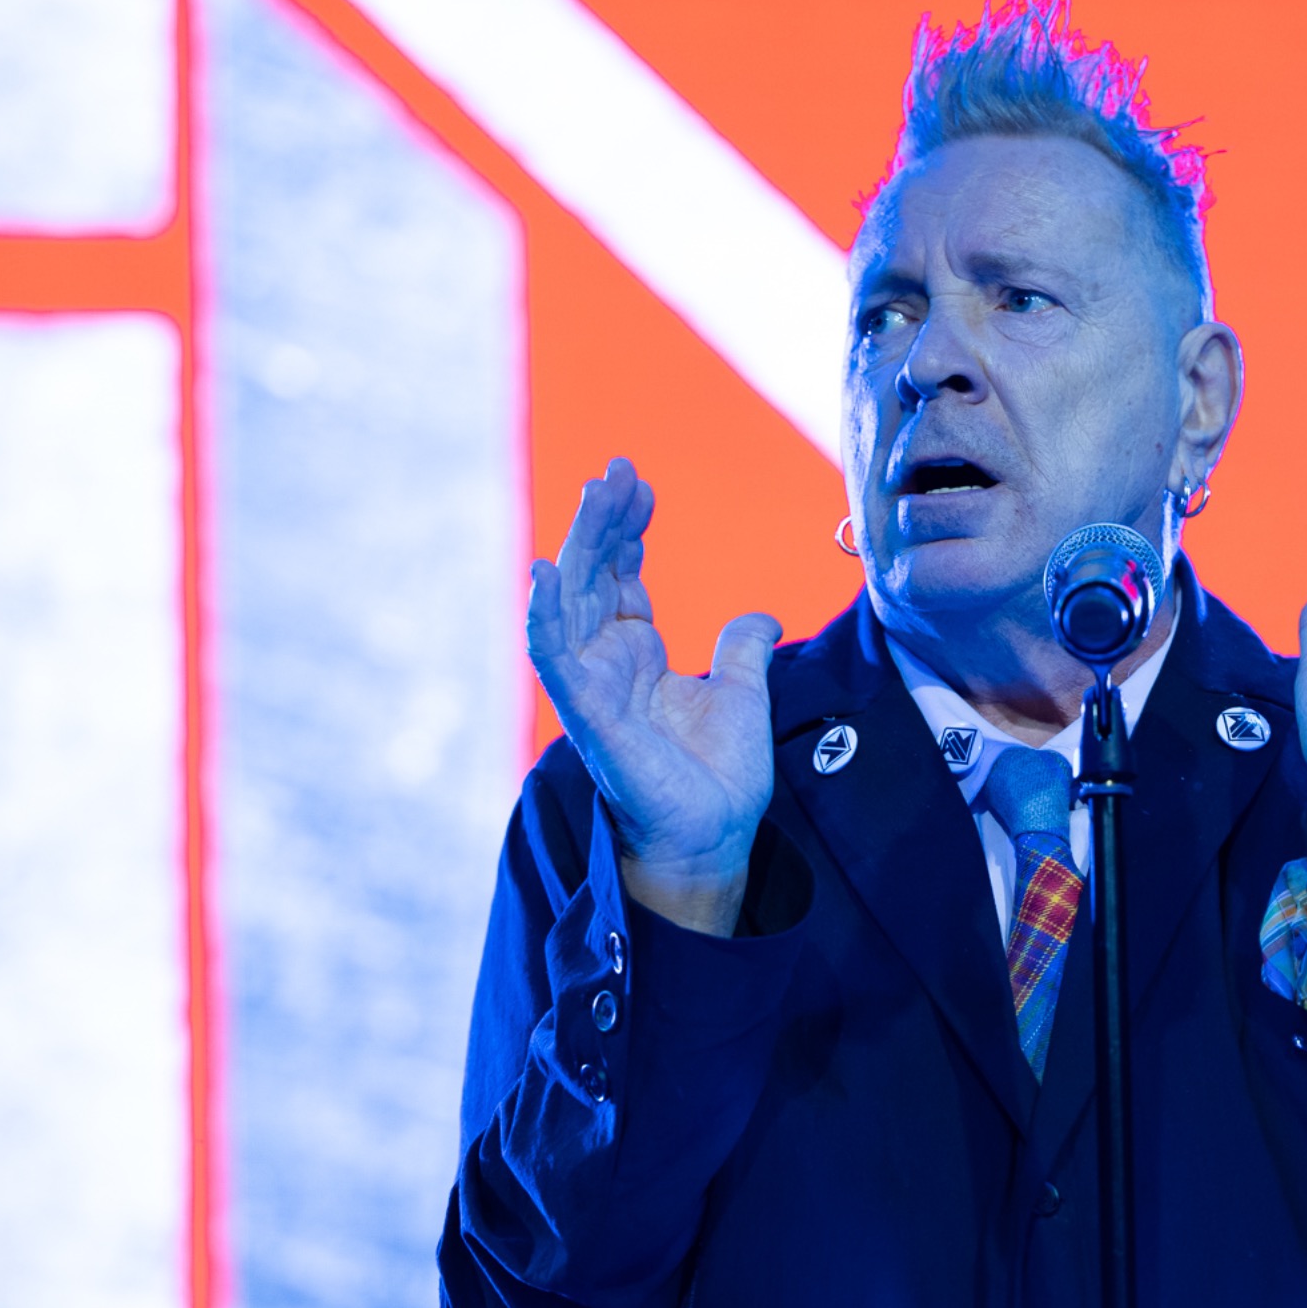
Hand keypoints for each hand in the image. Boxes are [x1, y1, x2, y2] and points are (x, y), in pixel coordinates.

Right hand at [527, 458, 781, 934]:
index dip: (626, 528)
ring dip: (579, 544)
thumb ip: (742, 649)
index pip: (619, 576)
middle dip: (602, 520)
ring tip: (596, 493)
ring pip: (572, 600)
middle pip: (592, 574)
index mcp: (636, 656)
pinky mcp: (586, 713)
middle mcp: (606, 664)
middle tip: (619, 470)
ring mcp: (591, 686)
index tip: (640, 485)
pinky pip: (554, 657)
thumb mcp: (745, 695)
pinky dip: (544, 614)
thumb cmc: (717, 779)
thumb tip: (762, 614)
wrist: (713, 836)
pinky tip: (545, 571)